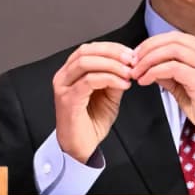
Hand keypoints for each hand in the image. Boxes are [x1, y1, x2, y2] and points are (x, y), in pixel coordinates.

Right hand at [53, 42, 133, 162]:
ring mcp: (64, 87)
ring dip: (112, 65)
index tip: (130, 53)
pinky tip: (123, 84)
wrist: (82, 146)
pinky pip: (89, 81)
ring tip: (128, 73)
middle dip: (112, 53)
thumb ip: (115, 78)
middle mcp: (64, 77)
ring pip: (86, 63)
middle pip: (86, 51)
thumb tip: (127, 65)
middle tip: (131, 60)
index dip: (111, 47)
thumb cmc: (92, 122)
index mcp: (71, 72)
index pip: (89, 48)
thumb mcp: (109, 95)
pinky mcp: (68, 100)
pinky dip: (109, 79)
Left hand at [131, 32, 194, 147]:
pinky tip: (145, 81)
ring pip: (171, 50)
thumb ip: (168, 72)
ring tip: (136, 72)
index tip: (137, 54)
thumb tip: (146, 64)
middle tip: (133, 62)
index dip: (153, 42)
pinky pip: (172, 68)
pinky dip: (154, 72)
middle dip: (148, 49)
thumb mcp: (183, 84)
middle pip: (172, 40)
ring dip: (148, 60)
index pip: (175, 37)